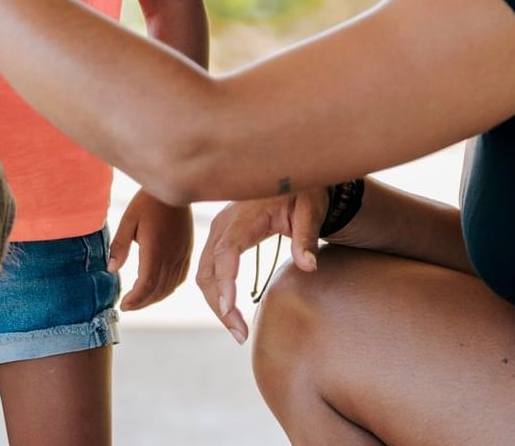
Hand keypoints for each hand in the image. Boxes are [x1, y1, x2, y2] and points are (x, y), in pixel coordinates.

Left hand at [109, 190, 191, 310]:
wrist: (175, 188)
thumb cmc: (148, 202)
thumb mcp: (128, 220)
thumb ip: (120, 245)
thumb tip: (111, 269)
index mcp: (155, 248)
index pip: (147, 283)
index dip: (136, 299)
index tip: (123, 305)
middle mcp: (172, 255)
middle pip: (158, 290)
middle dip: (142, 302)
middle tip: (127, 306)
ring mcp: (182, 255)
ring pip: (170, 287)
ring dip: (154, 298)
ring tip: (139, 300)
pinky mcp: (187, 252)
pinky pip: (180, 278)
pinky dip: (168, 289)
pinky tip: (158, 289)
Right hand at [195, 188, 328, 343]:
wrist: (291, 178)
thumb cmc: (303, 193)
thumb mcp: (310, 210)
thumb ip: (306, 236)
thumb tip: (308, 266)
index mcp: (244, 217)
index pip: (226, 252)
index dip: (224, 281)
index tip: (230, 309)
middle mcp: (224, 224)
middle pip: (208, 269)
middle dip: (219, 304)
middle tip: (241, 335)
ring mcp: (219, 231)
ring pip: (204, 272)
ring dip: (216, 303)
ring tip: (238, 330)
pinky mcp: (221, 237)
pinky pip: (209, 268)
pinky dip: (216, 292)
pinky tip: (231, 310)